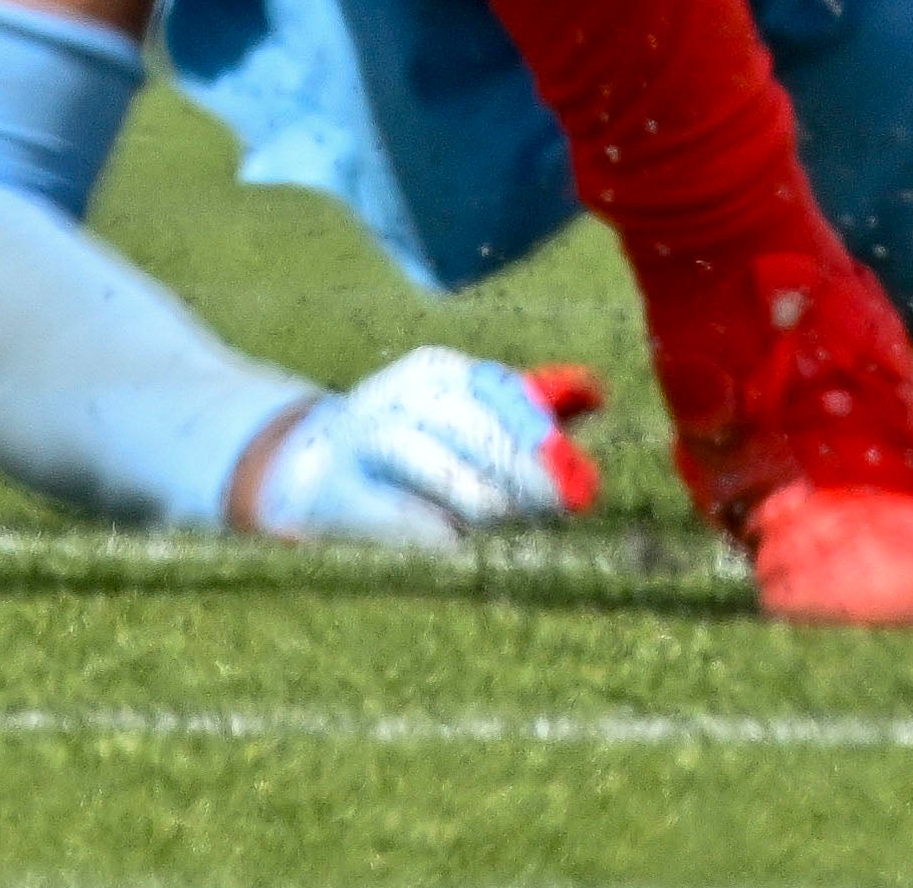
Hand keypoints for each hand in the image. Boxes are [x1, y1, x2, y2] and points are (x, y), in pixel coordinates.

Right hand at [231, 350, 603, 551]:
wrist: (314, 468)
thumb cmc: (414, 443)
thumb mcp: (468, 416)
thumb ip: (528, 407)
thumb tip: (598, 396)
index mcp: (438, 371)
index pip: (498, 392)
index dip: (539, 434)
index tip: (576, 477)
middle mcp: (400, 393)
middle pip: (468, 424)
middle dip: (517, 467)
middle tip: (557, 504)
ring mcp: (366, 437)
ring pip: (424, 457)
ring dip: (472, 490)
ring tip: (506, 516)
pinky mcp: (343, 488)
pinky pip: (389, 505)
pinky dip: (425, 524)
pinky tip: (454, 540)